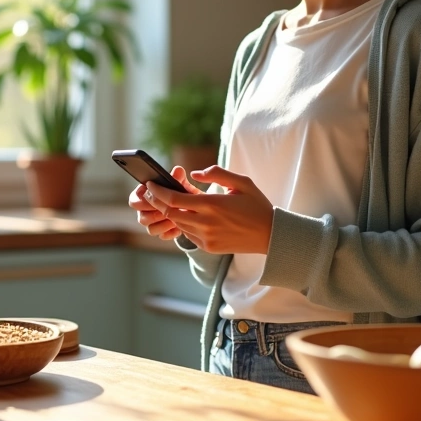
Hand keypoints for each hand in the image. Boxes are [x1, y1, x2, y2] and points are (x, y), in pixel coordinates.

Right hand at [128, 166, 204, 241]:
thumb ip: (177, 178)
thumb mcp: (179, 183)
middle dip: (156, 213)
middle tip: (168, 209)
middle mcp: (144, 211)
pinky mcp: (162, 233)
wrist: (190, 206)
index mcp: (143, 197)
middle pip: (141, 218)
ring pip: (151, 229)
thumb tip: (178, 171)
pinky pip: (162, 236)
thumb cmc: (179, 191)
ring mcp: (152, 224)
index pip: (133, 201)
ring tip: (176, 218)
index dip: (142, 201)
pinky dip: (171, 232)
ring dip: (163, 224)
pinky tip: (180, 226)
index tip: (155, 197)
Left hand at [141, 165, 273, 254]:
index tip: (150, 184)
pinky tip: (186, 215)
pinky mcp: (209, 247)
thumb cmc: (256, 205)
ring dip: (171, 213)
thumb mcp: (241, 182)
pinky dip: (183, 224)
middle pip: (169, 213)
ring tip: (170, 201)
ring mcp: (206, 237)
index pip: (173, 199)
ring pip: (177, 224)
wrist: (271, 235)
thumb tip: (194, 174)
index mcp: (212, 204)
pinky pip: (188, 234)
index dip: (157, 191)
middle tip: (151, 192)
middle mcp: (206, 223)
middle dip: (157, 202)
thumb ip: (216, 173)